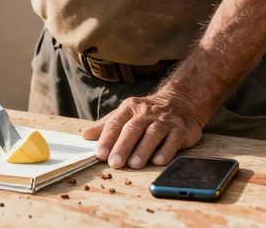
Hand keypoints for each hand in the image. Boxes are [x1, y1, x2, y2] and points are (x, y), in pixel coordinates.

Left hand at [80, 91, 203, 169]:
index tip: (100, 154)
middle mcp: (146, 113)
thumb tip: (85, 135)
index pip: (116, 123)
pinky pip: (172, 140)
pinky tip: (158, 161)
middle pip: (132, 129)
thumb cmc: (147, 113)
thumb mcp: (125, 114)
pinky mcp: (180, 130)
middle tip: (115, 163)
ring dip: (143, 149)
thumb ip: (106, 125)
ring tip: (134, 164)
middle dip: (123, 146)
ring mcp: (164, 121)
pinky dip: (166, 150)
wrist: (180, 102)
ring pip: (152, 134)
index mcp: (130, 108)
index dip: (107, 139)